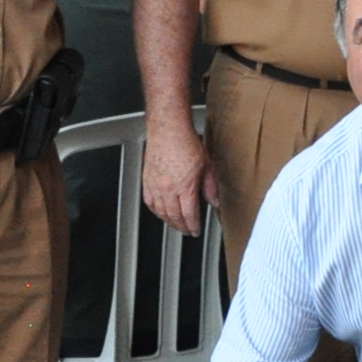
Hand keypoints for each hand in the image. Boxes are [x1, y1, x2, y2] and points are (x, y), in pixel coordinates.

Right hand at [141, 120, 222, 236]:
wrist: (168, 130)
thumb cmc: (185, 143)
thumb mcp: (206, 166)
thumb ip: (210, 187)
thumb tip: (215, 201)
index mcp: (184, 187)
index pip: (189, 214)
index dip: (193, 225)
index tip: (195, 231)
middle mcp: (168, 189)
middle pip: (173, 216)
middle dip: (181, 226)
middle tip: (186, 231)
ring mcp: (155, 185)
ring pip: (160, 211)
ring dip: (168, 221)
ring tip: (175, 224)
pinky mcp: (146, 180)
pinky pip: (149, 201)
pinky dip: (155, 210)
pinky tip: (160, 212)